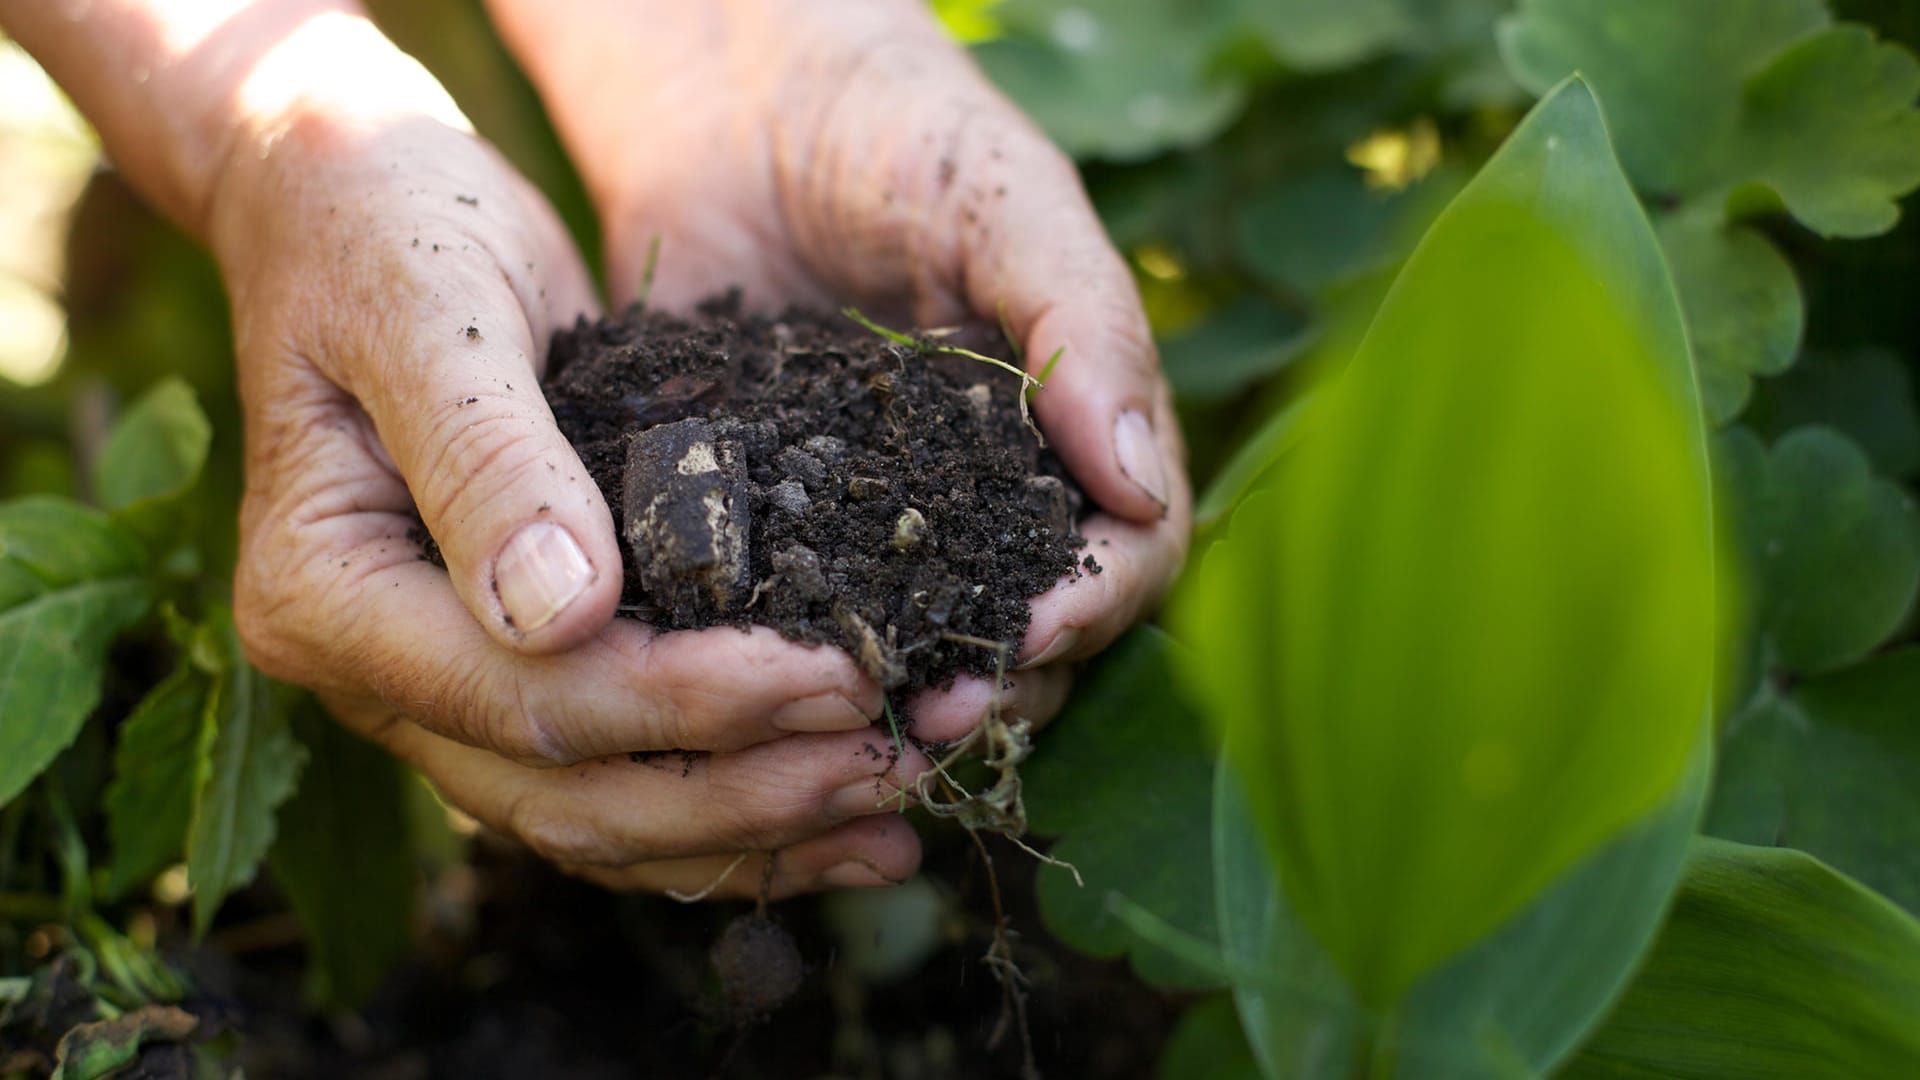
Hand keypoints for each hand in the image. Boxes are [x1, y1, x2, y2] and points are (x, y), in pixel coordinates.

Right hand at [208, 16, 938, 898]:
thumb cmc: (387, 225)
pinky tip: (841, 817)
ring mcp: (436, 688)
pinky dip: (729, 807)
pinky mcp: (510, 671)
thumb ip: (487, 457)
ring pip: (597, 817)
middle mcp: (371, 673)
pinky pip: (618, 776)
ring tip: (896, 818)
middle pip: (567, 793)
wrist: (352, 201)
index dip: (687, 703)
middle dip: (743, 792)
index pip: (522, 697)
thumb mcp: (435, 309)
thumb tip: (562, 613)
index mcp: (324, 594)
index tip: (835, 677)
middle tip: (894, 764)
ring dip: (752, 830)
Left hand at [488, 0, 1192, 745]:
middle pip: (1034, 628)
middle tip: (930, 716)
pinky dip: (788, 656)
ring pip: (921, 643)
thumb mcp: (1006, 203)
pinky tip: (752, 684)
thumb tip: (1139, 486)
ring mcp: (882, 517)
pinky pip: (795, 608)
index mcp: (1075, 432)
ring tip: (851, 727)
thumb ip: (1082, 326)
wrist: (735, 95)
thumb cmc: (901, 127)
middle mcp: (990, 495)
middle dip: (996, 681)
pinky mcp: (774, 520)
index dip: (1092, 606)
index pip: (1128, 553)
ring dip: (900, 696)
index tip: (1027, 633)